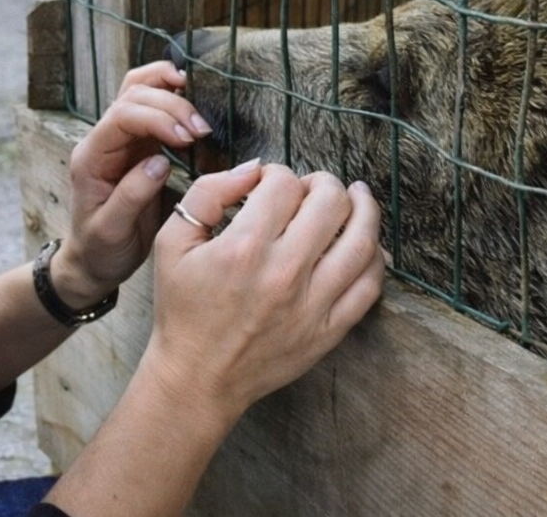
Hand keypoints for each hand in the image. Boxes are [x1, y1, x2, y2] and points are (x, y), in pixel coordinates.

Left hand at [56, 61, 211, 307]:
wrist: (94, 261)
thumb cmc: (100, 249)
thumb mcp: (111, 231)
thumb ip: (132, 195)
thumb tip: (159, 163)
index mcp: (91, 157)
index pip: (122, 116)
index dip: (158, 118)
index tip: (187, 139)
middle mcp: (103, 139)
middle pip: (134, 94)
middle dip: (172, 105)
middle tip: (203, 130)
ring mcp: (120, 137)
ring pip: (140, 89)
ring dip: (172, 91)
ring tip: (201, 112)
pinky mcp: (138, 142)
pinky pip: (151, 103)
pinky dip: (172, 94)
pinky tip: (193, 100)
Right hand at [141, 161, 384, 426]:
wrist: (198, 378)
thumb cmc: (182, 308)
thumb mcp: (171, 242)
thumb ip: (208, 193)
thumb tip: (254, 169)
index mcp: (242, 248)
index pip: (283, 184)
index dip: (277, 172)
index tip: (269, 184)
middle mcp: (283, 273)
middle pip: (331, 202)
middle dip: (322, 182)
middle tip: (312, 187)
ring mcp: (312, 305)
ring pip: (362, 240)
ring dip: (363, 208)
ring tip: (356, 197)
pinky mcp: (329, 330)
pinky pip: (370, 286)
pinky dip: (375, 257)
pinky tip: (366, 243)